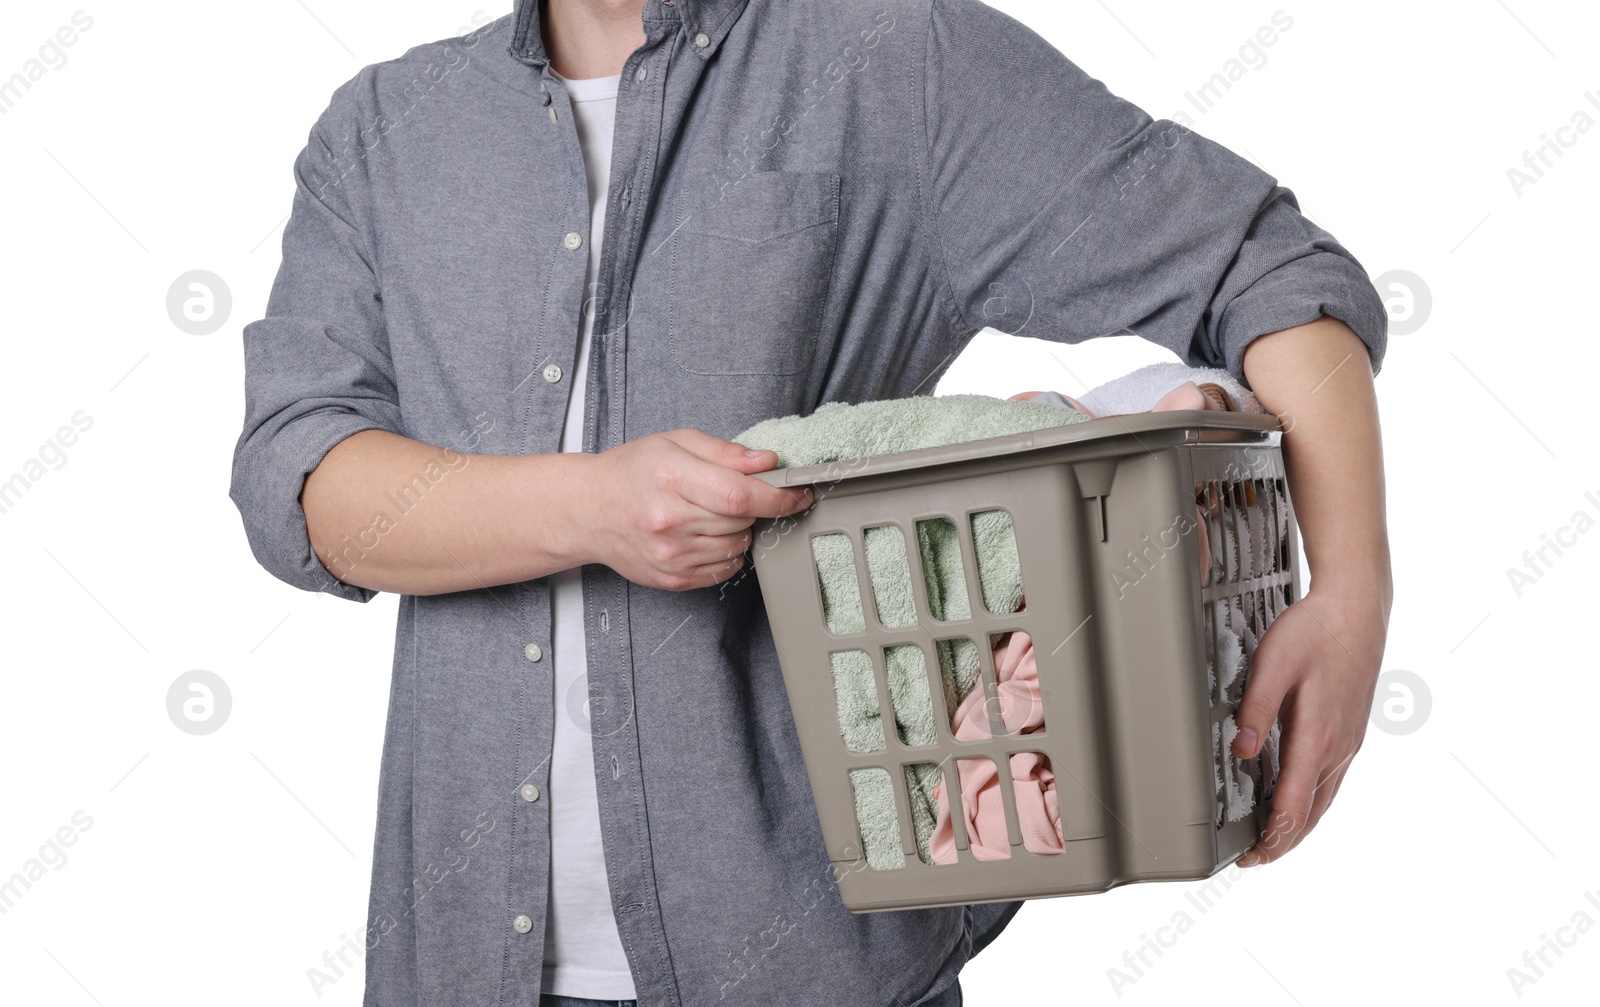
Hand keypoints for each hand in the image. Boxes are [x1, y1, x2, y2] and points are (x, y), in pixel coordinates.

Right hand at [581, 429, 811, 590]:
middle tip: (736, 494)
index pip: (740, 496)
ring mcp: (671, 554)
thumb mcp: (675, 442)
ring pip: (738, 546)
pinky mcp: (673, 578)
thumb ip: (725, 452)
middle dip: (753, 508)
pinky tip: (705, 535)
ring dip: (739, 530)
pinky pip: (724, 569)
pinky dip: (727, 552)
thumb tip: (768, 462)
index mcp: (671, 478)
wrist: (589, 511)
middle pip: (743, 521)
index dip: (778, 497)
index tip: (797, 493)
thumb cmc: (632, 472)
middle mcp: (669, 520)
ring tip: (711, 513)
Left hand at [1230, 581, 1387, 865]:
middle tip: (1253, 859)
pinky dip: (1311, 803)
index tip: (1249, 857)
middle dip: (1283, 841)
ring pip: (1323, 800)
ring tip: (1272, 840)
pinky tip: (1298, 801)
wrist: (1357, 608)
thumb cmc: (1315, 631)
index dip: (1271, 838)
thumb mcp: (1274, 664)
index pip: (1293, 806)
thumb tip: (1240, 752)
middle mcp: (1338, 748)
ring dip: (1298, 825)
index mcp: (1318, 737)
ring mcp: (1348, 742)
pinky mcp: (1349, 732)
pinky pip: (1330, 781)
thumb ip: (1254, 710)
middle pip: (1311, 813)